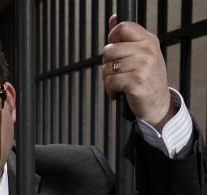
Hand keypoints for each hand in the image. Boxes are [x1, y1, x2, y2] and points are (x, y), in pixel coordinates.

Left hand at [103, 15, 175, 133]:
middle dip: (107, 64)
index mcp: (148, 41)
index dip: (112, 39)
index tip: (115, 52)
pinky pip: (110, 81)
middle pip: (109, 50)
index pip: (123, 27)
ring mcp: (143, 66)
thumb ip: (125, 37)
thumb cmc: (145, 79)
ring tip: (120, 84)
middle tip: (119, 74)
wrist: (157, 105)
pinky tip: (119, 93)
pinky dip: (110, 90)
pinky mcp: (136, 81)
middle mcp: (147, 51)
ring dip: (108, 79)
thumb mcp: (140, 55)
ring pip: (106, 67)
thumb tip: (114, 18)